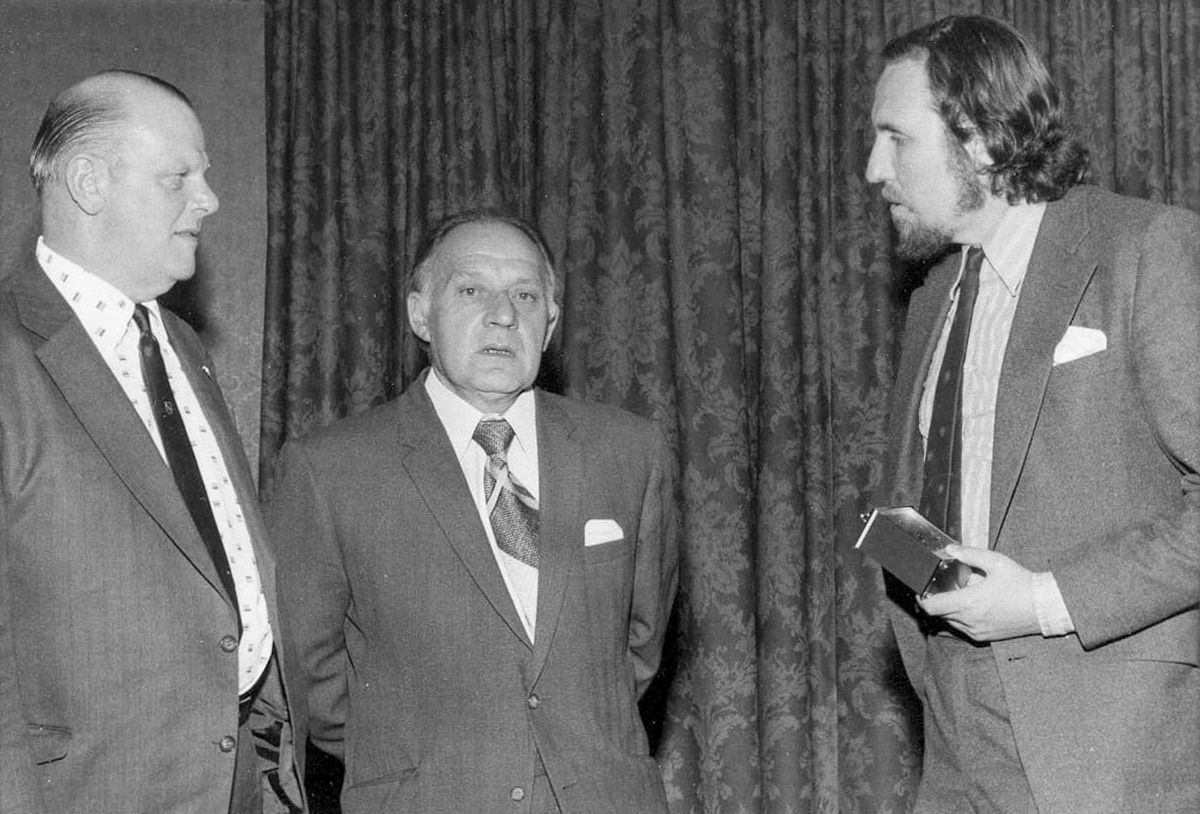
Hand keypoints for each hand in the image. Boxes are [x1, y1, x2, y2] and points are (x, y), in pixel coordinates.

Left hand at [917, 545, 1041, 641]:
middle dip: (936, 601)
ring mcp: (976, 631)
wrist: (1045, 607)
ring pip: (949, 622)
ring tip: (959, 594)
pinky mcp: (984, 637)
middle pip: (938, 614)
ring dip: (948, 610)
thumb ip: (970, 554)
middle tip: (941, 587)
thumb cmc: (1022, 584)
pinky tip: (971, 605)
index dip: (921, 598)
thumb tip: (950, 549)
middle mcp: (969, 621)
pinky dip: (960, 618)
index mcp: (969, 603)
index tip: (922, 589)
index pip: (931, 607)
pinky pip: (962, 629)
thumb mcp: (996, 562)